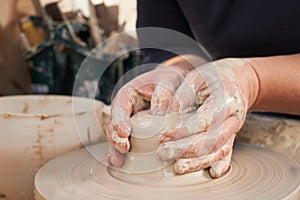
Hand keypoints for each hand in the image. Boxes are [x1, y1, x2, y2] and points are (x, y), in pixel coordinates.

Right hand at [105, 63, 192, 166]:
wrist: (174, 84)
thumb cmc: (169, 80)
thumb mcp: (168, 81)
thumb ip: (163, 95)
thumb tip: (158, 115)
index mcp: (129, 94)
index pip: (119, 107)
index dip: (119, 120)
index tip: (125, 132)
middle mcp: (126, 109)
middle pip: (114, 124)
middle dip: (116, 137)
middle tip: (123, 148)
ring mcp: (130, 122)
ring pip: (119, 136)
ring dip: (117, 149)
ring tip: (118, 161)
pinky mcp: (138, 132)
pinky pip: (129, 142)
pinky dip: (124, 153)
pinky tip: (122, 163)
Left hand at [157, 58, 258, 177]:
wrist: (240, 80)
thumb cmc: (214, 77)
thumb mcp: (196, 77)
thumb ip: (183, 95)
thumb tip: (168, 115)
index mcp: (225, 98)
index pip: (203, 120)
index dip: (182, 130)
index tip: (163, 136)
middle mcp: (234, 116)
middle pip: (212, 139)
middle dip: (186, 149)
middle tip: (163, 153)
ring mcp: (235, 128)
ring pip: (220, 150)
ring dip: (199, 161)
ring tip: (178, 167)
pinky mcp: (233, 135)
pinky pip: (229, 152)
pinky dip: (222, 164)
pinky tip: (212, 174)